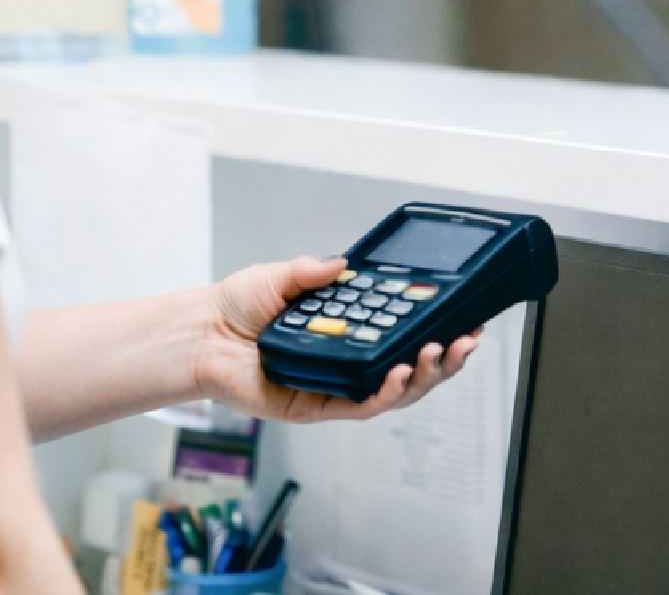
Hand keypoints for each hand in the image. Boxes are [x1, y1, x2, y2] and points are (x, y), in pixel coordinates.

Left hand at [192, 256, 479, 422]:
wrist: (203, 335)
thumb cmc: (238, 308)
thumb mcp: (281, 276)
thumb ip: (312, 270)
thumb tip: (343, 263)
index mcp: (349, 329)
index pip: (404, 331)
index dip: (437, 327)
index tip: (465, 315)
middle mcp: (350, 360)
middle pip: (412, 366)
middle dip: (445, 357)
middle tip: (465, 339)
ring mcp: (338, 385)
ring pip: (396, 391)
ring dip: (423, 375)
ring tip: (436, 353)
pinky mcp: (318, 406)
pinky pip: (361, 406)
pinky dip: (386, 393)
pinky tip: (398, 374)